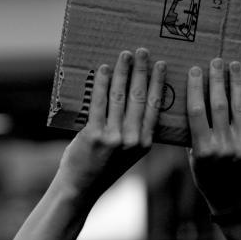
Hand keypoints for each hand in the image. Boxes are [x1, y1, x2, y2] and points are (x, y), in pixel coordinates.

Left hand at [56, 50, 164, 204]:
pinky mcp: (94, 136)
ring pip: (120, 96)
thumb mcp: (129, 154)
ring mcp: (113, 138)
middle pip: (139, 96)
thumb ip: (135, 131)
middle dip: (141, 70)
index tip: (161, 65)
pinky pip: (99, 103)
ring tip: (125, 55)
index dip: (158, 83)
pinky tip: (104, 70)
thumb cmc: (103, 167)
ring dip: (123, 71)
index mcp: (145, 143)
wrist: (79, 189)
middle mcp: (132, 140)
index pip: (154, 106)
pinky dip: (102, 83)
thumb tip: (136, 95)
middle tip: (143, 51)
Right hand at [187, 58, 240, 215]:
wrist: (234, 201)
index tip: (195, 69)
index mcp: (202, 150)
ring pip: (238, 108)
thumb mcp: (193, 160)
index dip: (195, 88)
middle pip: (219, 105)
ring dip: (236, 83)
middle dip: (216, 79)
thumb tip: (190, 99)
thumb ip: (192, 134)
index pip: (197, 111)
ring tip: (234, 65)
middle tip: (216, 60)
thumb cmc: (208, 178)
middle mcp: (222, 148)